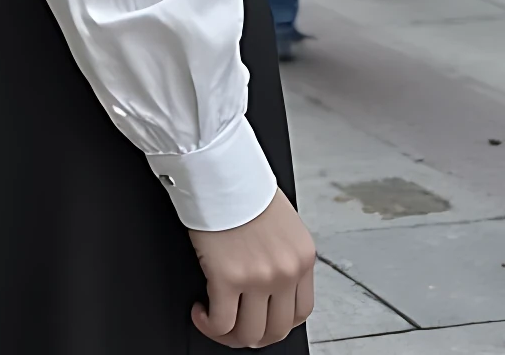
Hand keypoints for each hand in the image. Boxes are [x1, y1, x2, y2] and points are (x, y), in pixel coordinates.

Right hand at [188, 190, 314, 347]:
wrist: (220, 169)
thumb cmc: (243, 186)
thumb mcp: (282, 223)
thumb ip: (281, 254)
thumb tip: (267, 283)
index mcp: (303, 258)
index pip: (300, 313)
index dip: (276, 324)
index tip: (260, 320)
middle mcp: (286, 271)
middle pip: (276, 329)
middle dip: (253, 336)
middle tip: (234, 329)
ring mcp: (259, 277)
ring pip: (248, 332)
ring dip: (228, 335)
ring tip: (213, 320)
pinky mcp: (227, 277)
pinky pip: (221, 321)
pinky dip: (209, 324)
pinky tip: (200, 311)